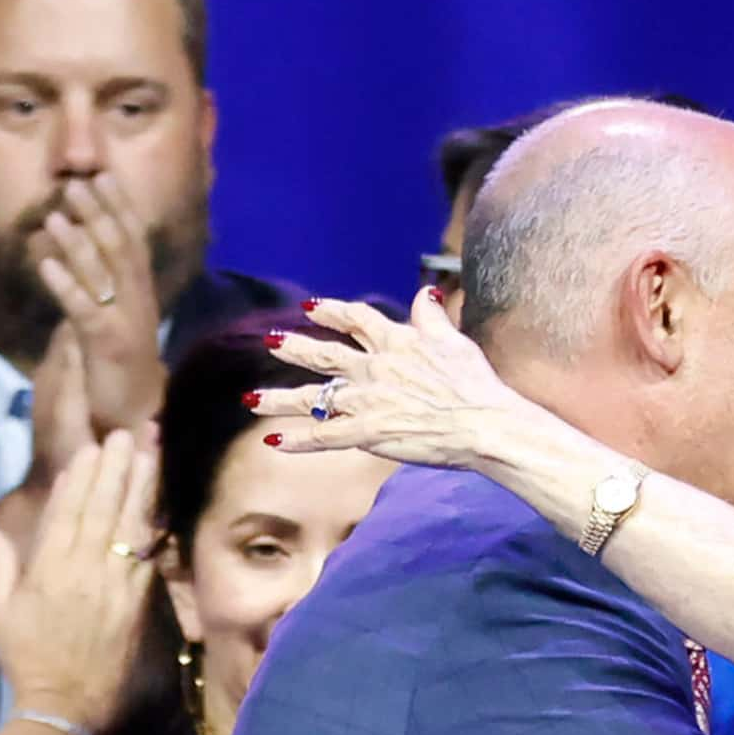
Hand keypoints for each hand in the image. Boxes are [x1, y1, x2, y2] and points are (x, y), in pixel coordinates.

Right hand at [0, 430, 158, 734]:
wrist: (68, 704)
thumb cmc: (29, 659)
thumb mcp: (1, 613)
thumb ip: (2, 567)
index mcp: (49, 571)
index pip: (68, 513)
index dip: (81, 479)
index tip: (90, 450)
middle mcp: (86, 572)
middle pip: (103, 511)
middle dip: (115, 471)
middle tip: (127, 436)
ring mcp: (117, 585)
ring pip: (130, 527)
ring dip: (141, 488)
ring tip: (150, 455)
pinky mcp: (139, 601)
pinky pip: (147, 555)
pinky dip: (152, 525)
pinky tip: (159, 502)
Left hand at [29, 174, 166, 431]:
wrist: (135, 413)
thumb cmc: (120, 364)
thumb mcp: (114, 317)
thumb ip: (101, 285)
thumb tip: (76, 249)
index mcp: (142, 293)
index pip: (135, 240)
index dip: (120, 207)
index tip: (103, 175)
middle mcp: (140, 302)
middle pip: (122, 249)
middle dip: (100, 214)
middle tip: (76, 183)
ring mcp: (127, 322)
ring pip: (105, 274)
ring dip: (78, 243)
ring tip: (53, 216)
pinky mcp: (108, 344)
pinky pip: (84, 310)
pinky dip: (65, 285)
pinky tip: (44, 265)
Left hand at [252, 289, 545, 471]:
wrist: (483, 424)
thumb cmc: (476, 385)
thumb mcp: (455, 341)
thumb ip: (433, 317)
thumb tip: (426, 291)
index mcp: (397, 343)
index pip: (357, 319)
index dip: (332, 311)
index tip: (311, 307)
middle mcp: (374, 368)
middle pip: (324, 355)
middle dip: (294, 347)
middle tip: (270, 340)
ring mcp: (367, 401)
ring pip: (313, 398)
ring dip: (279, 399)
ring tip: (251, 399)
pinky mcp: (368, 432)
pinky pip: (325, 437)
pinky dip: (298, 441)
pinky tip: (274, 443)